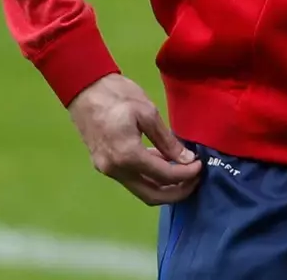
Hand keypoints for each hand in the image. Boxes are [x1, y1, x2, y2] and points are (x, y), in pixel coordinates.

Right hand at [67, 73, 202, 204]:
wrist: (85, 90)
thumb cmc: (117, 96)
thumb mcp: (148, 113)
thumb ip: (167, 140)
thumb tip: (187, 159)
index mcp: (127, 156)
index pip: (164, 176)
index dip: (187, 174)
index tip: (201, 165)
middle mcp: (115, 170)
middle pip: (151, 195)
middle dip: (177, 192)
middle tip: (197, 179)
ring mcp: (107, 169)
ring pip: (141, 189)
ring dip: (164, 186)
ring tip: (186, 172)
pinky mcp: (105, 165)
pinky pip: (132, 178)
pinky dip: (151, 176)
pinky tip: (165, 162)